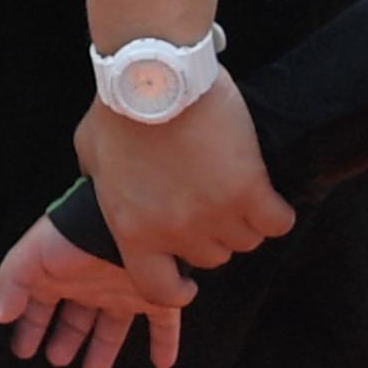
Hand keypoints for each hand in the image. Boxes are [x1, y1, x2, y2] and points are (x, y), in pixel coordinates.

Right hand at [0, 215, 190, 367]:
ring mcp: (123, 292)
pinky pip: (163, 325)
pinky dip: (165, 345)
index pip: (40, 309)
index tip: (23, 350)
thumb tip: (1, 315)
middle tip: (57, 361)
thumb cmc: (72, 236)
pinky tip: (162, 364)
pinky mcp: (155, 297)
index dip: (30, 329)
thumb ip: (11, 284)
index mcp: (60, 278)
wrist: (120, 222)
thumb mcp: (30, 258)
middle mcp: (91, 286)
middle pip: (76, 321)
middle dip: (66, 340)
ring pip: (113, 328)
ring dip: (104, 350)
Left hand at [75, 78, 293, 289]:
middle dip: (211, 238)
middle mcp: (176, 232)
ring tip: (241, 196)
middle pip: (211, 258)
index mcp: (134, 232)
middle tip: (211, 208)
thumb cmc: (117, 109)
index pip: (159, 290)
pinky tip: (271, 198)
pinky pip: (276, 222)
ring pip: (246, 241)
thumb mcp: (90, 155)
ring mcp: (215, 214)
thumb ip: (100, 183)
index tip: (187, 285)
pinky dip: (277, 213)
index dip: (177, 291)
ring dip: (245, 223)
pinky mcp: (249, 189)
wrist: (155, 76)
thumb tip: (102, 184)